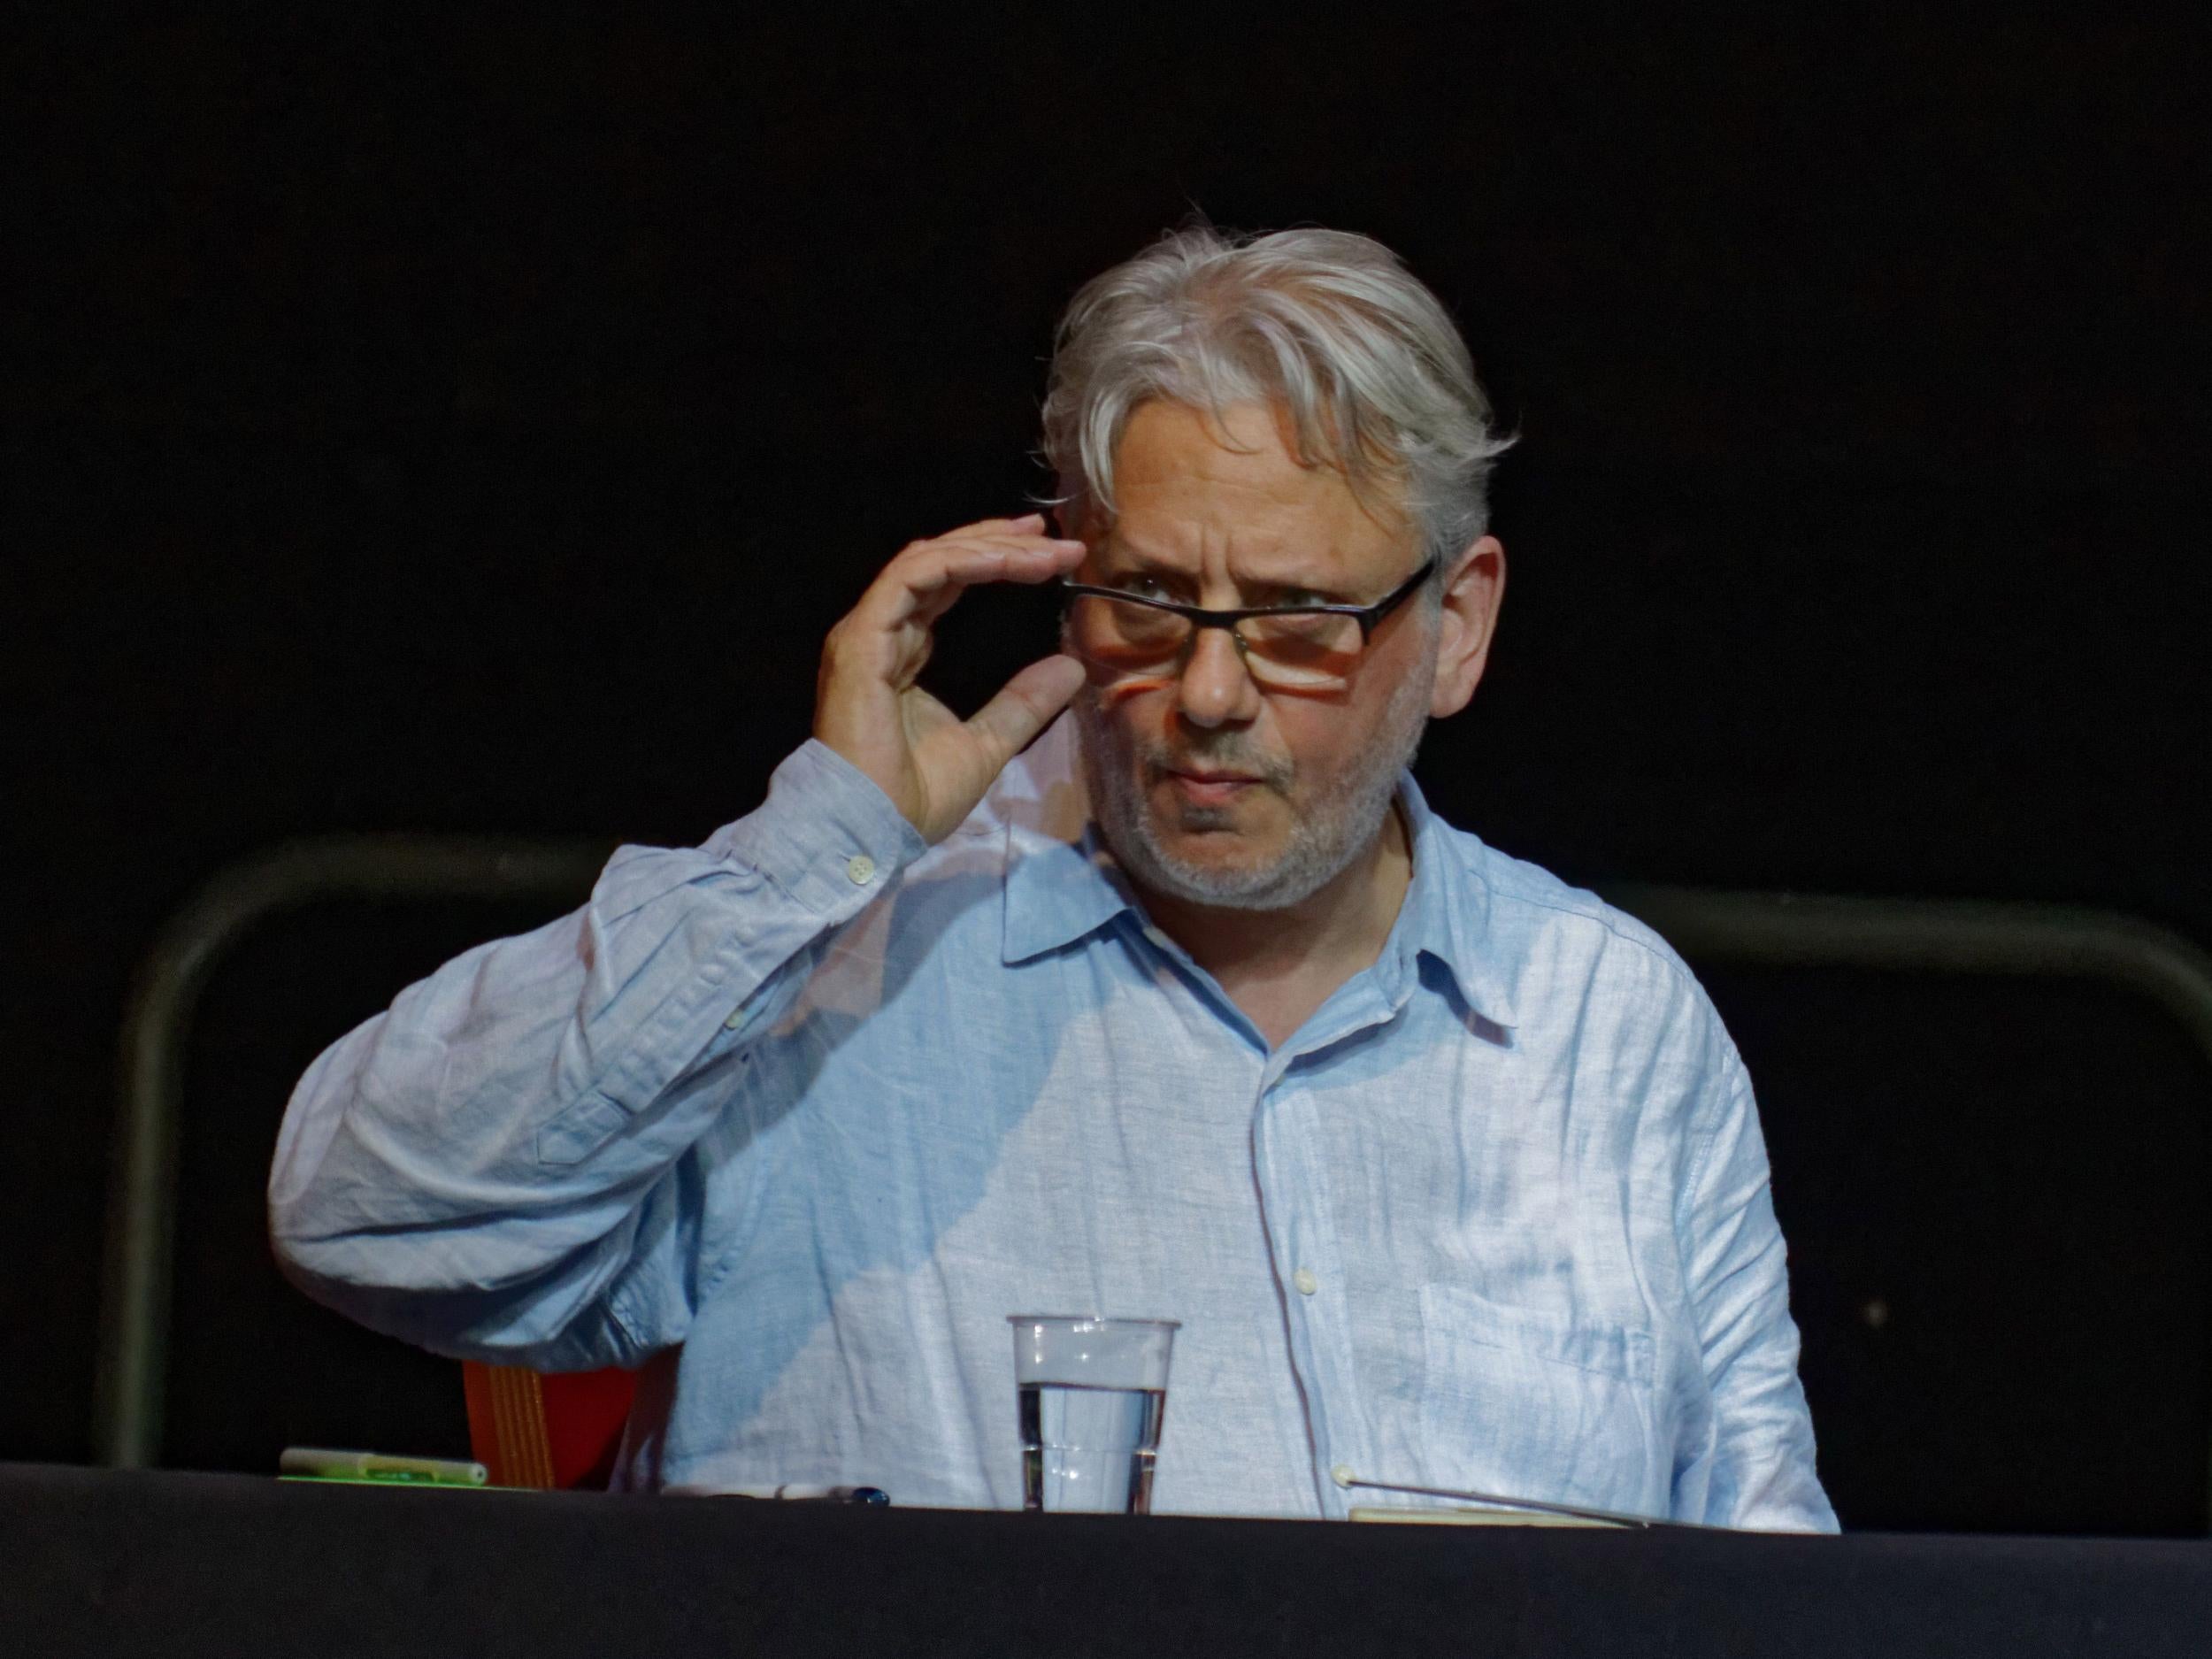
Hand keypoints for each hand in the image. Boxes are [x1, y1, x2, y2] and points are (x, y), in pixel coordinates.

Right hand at [814, 513, 1087, 843]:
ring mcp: (867, 632)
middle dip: (999, 541)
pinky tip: (1005, 560)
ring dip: (988, 546)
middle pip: (940, 562)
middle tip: (1056, 537)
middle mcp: (882, 631)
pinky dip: (960, 561)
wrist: (870, 829)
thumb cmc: (914, 798)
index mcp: (902, 650)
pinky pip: (912, 578)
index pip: (948, 585)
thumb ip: (1023, 703)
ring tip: (1042, 546)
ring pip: (927, 560)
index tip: (1053, 557)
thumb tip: (1070, 667)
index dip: (997, 562)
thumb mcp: (987, 743)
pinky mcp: (862, 639)